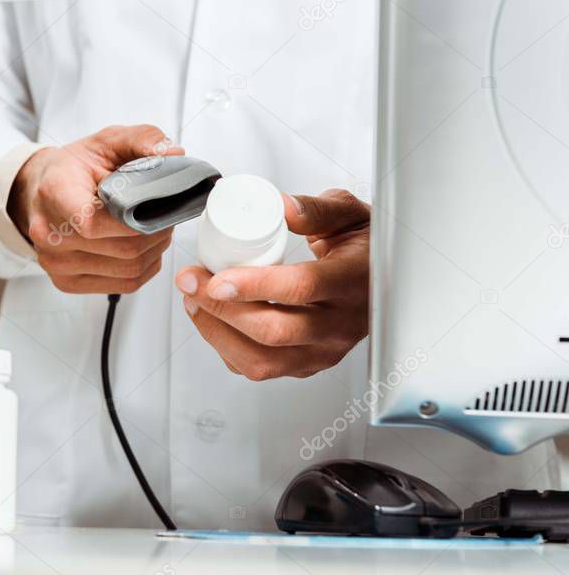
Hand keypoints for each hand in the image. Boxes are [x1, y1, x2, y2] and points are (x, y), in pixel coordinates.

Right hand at [9, 125, 182, 293]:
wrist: (39, 191)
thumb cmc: (72, 169)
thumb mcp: (106, 141)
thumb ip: (142, 140)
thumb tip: (173, 154)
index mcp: (54, 194)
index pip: (94, 223)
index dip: (134, 220)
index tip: (153, 205)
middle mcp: (49, 234)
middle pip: (123, 249)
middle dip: (156, 234)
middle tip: (166, 217)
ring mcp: (56, 262)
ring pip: (127, 270)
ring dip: (154, 252)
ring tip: (156, 231)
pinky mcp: (66, 282)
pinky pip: (122, 285)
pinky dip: (143, 269)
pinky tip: (144, 250)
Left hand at [175, 189, 369, 380]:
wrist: (383, 280)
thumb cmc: (363, 246)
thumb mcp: (348, 214)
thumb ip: (314, 209)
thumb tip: (280, 205)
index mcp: (353, 281)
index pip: (301, 289)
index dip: (254, 286)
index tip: (216, 278)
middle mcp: (341, 325)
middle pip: (274, 332)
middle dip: (221, 309)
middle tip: (191, 282)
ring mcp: (325, 351)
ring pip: (262, 361)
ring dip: (217, 331)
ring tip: (193, 300)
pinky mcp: (308, 365)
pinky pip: (259, 368)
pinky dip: (226, 347)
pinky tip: (211, 319)